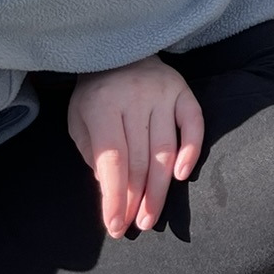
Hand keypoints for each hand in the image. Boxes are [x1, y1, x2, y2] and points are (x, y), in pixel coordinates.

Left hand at [68, 56, 203, 237]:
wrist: (119, 48)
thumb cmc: (96, 92)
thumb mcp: (79, 119)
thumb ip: (93, 154)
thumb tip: (111, 189)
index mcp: (102, 105)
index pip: (113, 161)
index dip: (115, 197)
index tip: (115, 225)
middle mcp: (135, 98)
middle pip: (140, 160)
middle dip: (136, 199)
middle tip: (135, 225)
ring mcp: (163, 93)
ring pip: (165, 150)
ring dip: (160, 188)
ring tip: (151, 215)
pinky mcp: (183, 90)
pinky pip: (194, 124)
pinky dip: (191, 151)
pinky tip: (181, 176)